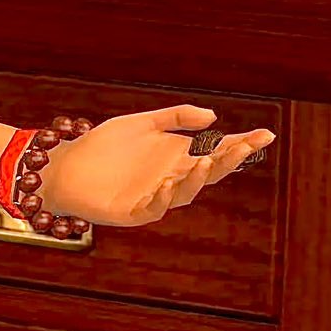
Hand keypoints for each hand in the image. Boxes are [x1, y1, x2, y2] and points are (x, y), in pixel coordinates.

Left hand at [36, 105, 271, 228]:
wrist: (65, 165)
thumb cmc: (103, 146)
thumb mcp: (143, 123)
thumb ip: (176, 118)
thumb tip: (214, 119)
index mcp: (177, 158)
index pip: (217, 152)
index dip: (241, 145)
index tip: (265, 134)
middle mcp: (172, 179)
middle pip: (209, 172)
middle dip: (228, 160)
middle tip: (243, 147)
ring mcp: (154, 197)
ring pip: (185, 193)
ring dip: (197, 178)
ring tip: (206, 160)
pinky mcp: (132, 212)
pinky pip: (153, 208)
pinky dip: (162, 197)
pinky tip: (167, 183)